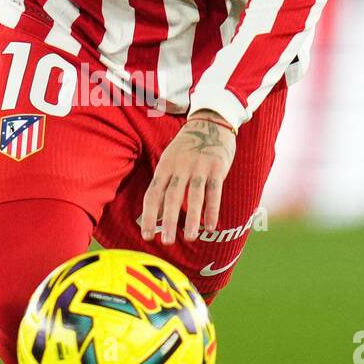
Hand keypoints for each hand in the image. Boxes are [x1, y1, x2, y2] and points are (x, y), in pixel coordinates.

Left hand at [140, 110, 236, 244]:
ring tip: (189, 238)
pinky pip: (214, 191)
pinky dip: (212, 209)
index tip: (146, 236)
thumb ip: (165, 184)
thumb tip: (157, 213)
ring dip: (191, 218)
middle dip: (167, 221)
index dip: (149, 216)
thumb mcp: (170, 160)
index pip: (153, 194)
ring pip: (193, 196)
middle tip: (166, 242)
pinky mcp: (217, 167)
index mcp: (165, 167)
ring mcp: (199, 166)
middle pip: (171, 197)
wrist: (211, 121)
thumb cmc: (188, 147)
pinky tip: (210, 226)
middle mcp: (179, 167)